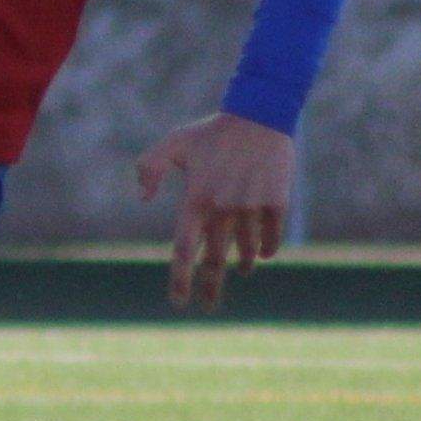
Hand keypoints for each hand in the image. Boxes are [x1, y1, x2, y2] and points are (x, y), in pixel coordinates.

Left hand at [138, 110, 295, 311]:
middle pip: (215, 261)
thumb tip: (143, 199)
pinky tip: (264, 254)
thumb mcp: (174, 142)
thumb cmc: (213, 131)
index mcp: (196, 199)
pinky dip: (267, 249)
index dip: (180, 280)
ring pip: (246, 251)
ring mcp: (252, 207)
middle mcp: (223, 209)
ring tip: (239, 271)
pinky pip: (272, 236)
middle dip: (211, 289)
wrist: (260, 113)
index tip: (178, 302)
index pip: (184, 251)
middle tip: (208, 307)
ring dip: (242, 265)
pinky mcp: (277, 201)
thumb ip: (150, 168)